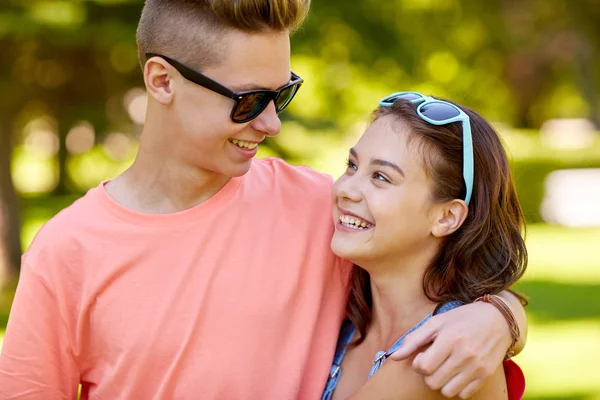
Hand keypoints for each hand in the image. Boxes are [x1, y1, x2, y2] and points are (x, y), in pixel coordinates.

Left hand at [390, 301, 511, 397]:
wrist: (498, 319)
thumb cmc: (462, 318)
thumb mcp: (436, 322)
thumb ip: (414, 340)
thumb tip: (394, 357)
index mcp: (449, 339)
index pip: (423, 367)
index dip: (418, 363)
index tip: (424, 355)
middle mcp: (464, 355)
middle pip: (433, 382)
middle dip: (428, 374)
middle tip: (434, 362)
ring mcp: (477, 367)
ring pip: (447, 391)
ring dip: (442, 382)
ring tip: (445, 368)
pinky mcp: (486, 375)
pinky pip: (463, 394)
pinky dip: (456, 387)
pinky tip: (457, 372)